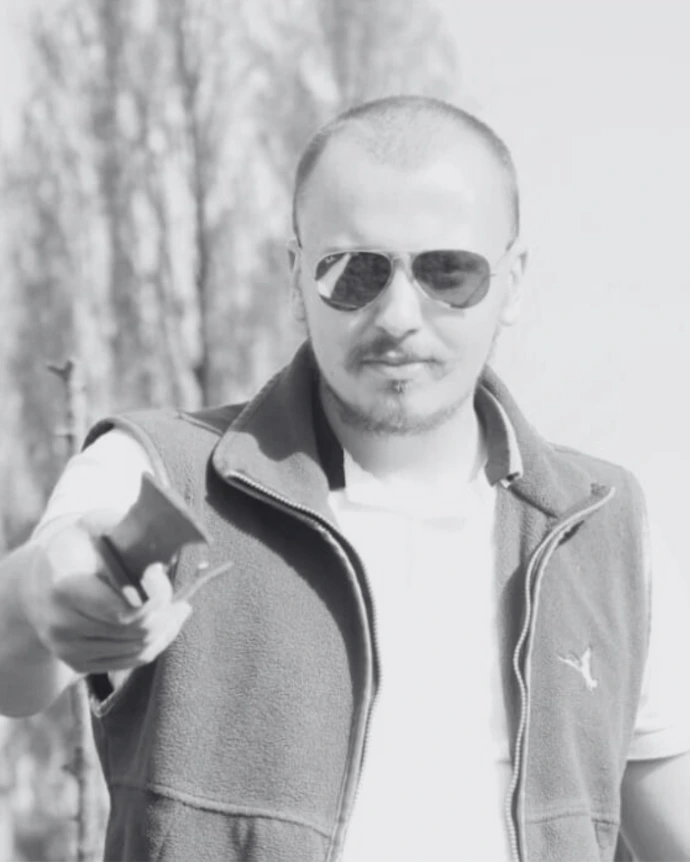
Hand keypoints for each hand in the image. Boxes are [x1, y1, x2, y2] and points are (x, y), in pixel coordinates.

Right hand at [20, 509, 191, 674]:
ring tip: (174, 606)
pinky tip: (164, 621)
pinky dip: (156, 642)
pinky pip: (131, 660)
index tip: (161, 573)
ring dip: (165, 627)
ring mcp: (67, 648)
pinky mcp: (77, 662)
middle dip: (165, 611)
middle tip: (176, 594)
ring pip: (140, 648)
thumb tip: (165, 538)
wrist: (40, 577)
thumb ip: (128, 529)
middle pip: (138, 629)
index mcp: (66, 587)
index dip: (156, 595)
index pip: (127, 609)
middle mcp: (62, 623)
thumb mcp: (97, 524)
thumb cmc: (78, 546)